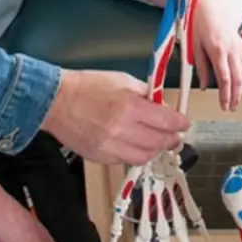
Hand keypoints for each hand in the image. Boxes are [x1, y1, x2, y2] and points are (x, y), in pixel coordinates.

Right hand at [42, 70, 188, 164]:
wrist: (56, 101)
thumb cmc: (89, 85)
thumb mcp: (123, 80)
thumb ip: (145, 94)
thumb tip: (161, 105)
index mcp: (130, 107)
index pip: (165, 121)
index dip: (179, 124)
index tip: (185, 123)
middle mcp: (122, 130)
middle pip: (158, 142)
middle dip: (171, 139)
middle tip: (176, 136)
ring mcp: (110, 147)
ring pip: (144, 157)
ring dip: (155, 150)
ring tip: (159, 143)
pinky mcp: (99, 157)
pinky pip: (125, 161)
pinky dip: (136, 155)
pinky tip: (139, 147)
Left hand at [193, 0, 241, 111]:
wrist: (209, 1)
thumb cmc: (199, 21)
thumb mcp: (194, 45)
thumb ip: (201, 67)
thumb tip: (205, 86)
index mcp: (218, 50)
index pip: (225, 79)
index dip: (226, 95)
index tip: (224, 106)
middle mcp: (232, 48)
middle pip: (239, 78)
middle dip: (237, 95)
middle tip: (232, 107)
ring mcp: (240, 45)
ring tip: (238, 99)